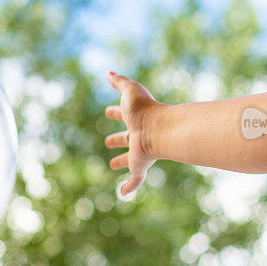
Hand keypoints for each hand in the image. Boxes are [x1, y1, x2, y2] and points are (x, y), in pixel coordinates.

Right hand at [105, 72, 161, 194]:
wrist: (160, 129)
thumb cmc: (146, 109)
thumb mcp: (129, 90)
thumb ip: (119, 81)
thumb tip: (110, 72)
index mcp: (136, 119)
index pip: (123, 115)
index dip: (115, 113)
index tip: (107, 112)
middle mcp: (138, 136)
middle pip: (126, 138)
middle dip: (117, 138)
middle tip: (108, 141)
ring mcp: (139, 152)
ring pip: (130, 160)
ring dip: (122, 162)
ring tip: (112, 165)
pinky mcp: (139, 167)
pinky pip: (134, 180)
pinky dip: (129, 187)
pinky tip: (123, 193)